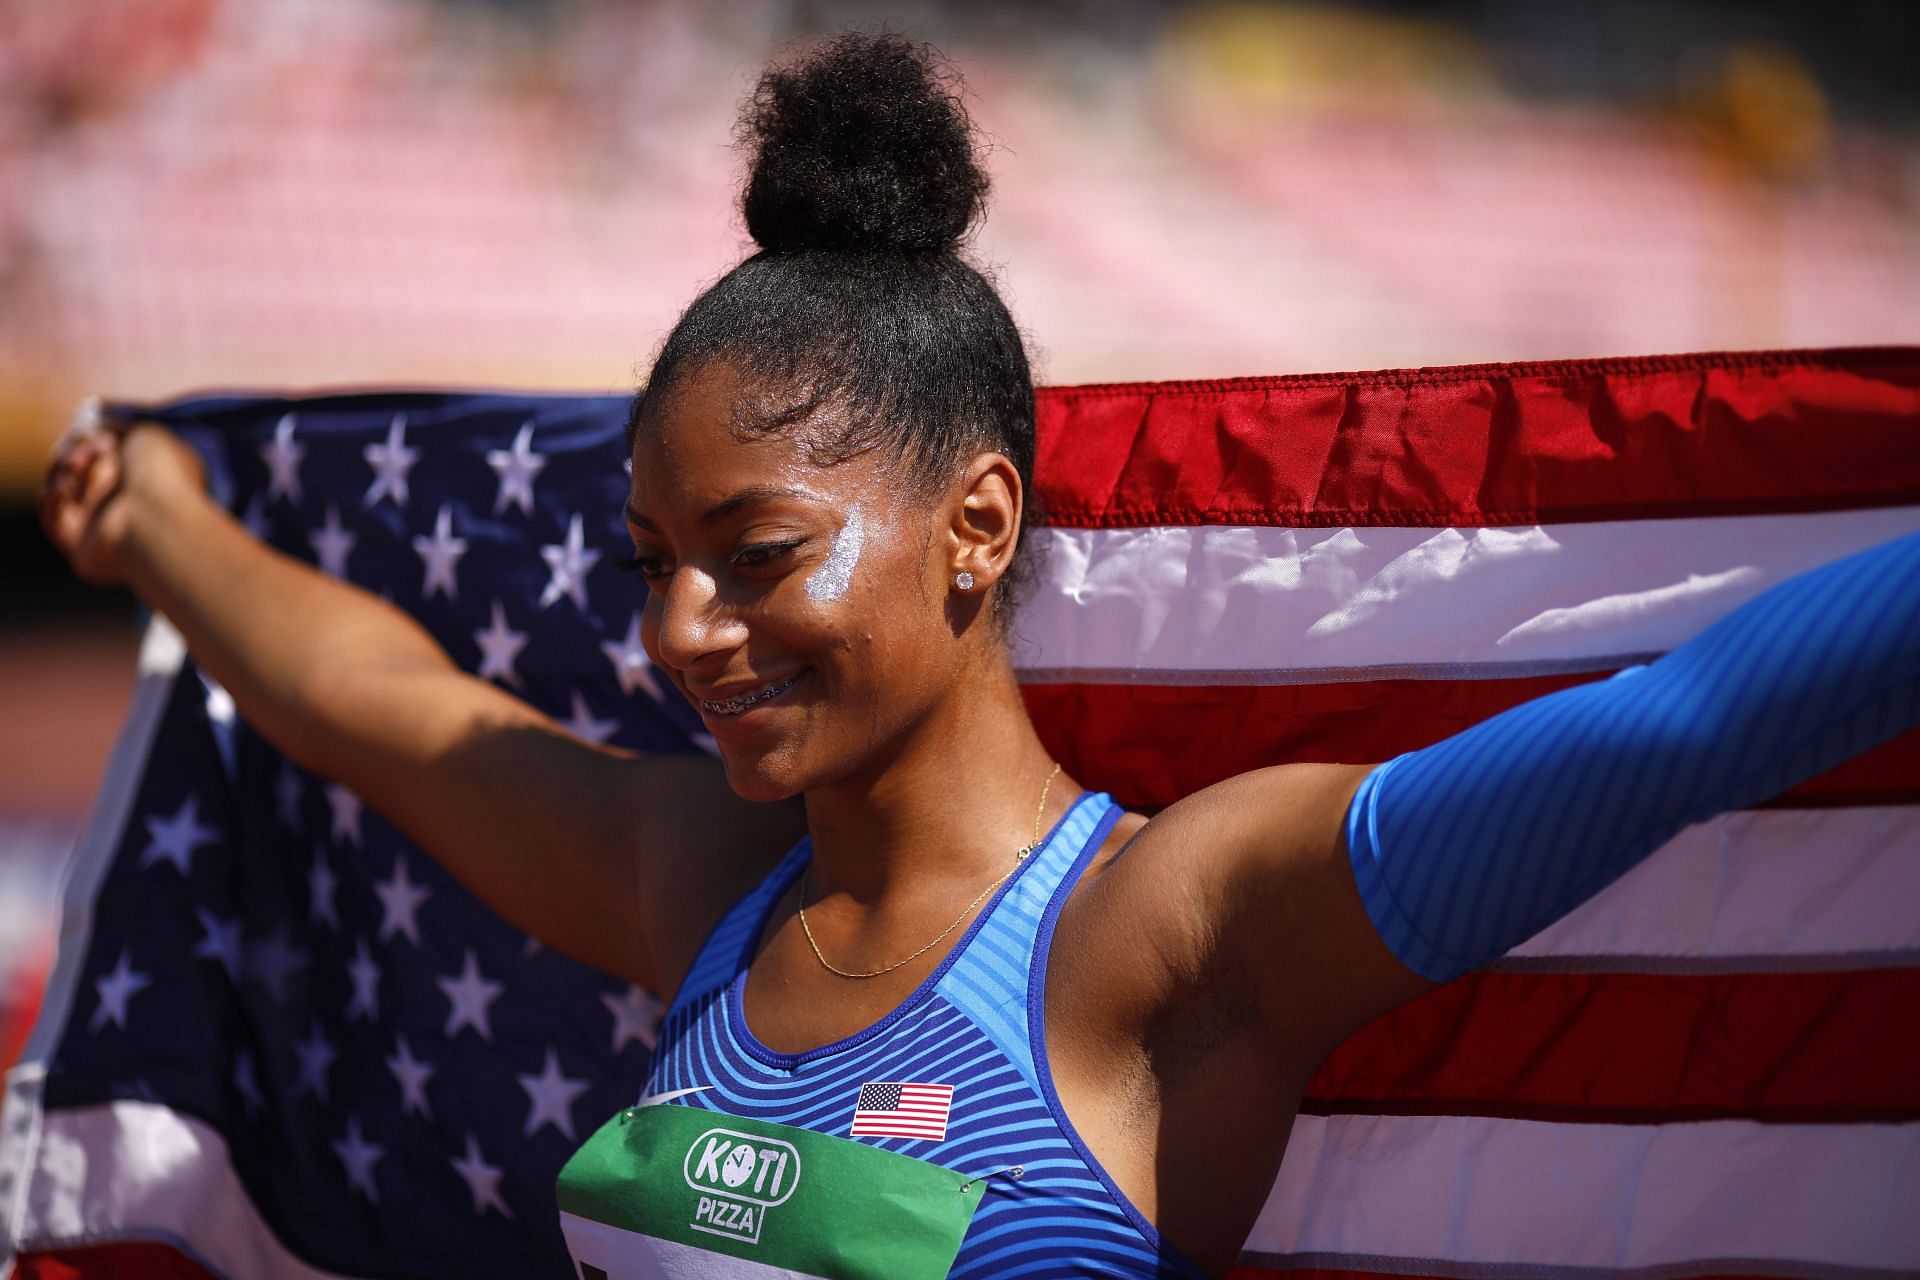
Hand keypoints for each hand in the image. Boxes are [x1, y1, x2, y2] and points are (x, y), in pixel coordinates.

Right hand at [39, 414, 207, 587]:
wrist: (158, 523)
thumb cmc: (162, 477)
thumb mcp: (149, 435)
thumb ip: (122, 426)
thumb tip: (100, 419)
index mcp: (143, 479)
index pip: (104, 456)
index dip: (93, 439)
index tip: (101, 433)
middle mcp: (122, 505)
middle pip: (78, 470)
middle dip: (77, 452)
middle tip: (92, 449)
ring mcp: (100, 527)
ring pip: (60, 490)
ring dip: (61, 471)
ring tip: (77, 465)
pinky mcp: (80, 548)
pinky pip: (52, 519)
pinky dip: (51, 500)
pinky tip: (64, 490)